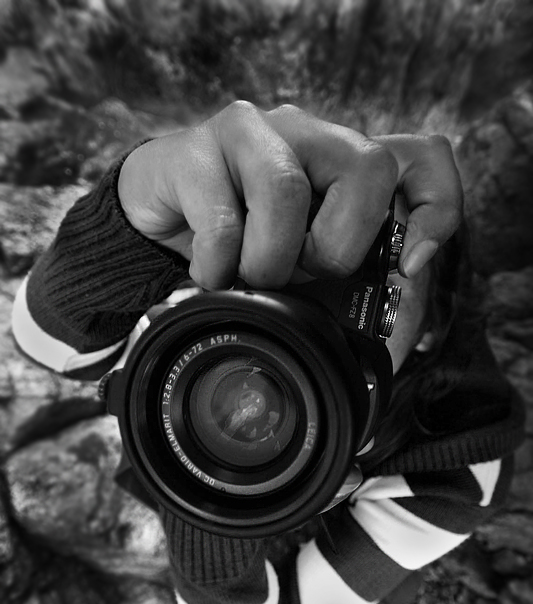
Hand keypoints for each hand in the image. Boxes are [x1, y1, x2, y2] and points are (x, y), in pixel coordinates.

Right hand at [118, 102, 462, 289]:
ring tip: (248, 278)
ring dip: (271, 261)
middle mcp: (308, 133)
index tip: (410, 266)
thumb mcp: (308, 270)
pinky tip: (209, 276)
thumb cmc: (243, 247)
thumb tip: (400, 308)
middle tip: (300, 275)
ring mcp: (250, 133)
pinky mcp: (194, 151)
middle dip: (338, 247)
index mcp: (344, 162)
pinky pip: (221, 219)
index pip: (424, 158)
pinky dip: (219, 267)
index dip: (436, 209)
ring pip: (287, 188)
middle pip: (369, 166)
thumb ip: (354, 283)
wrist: (156, 224)